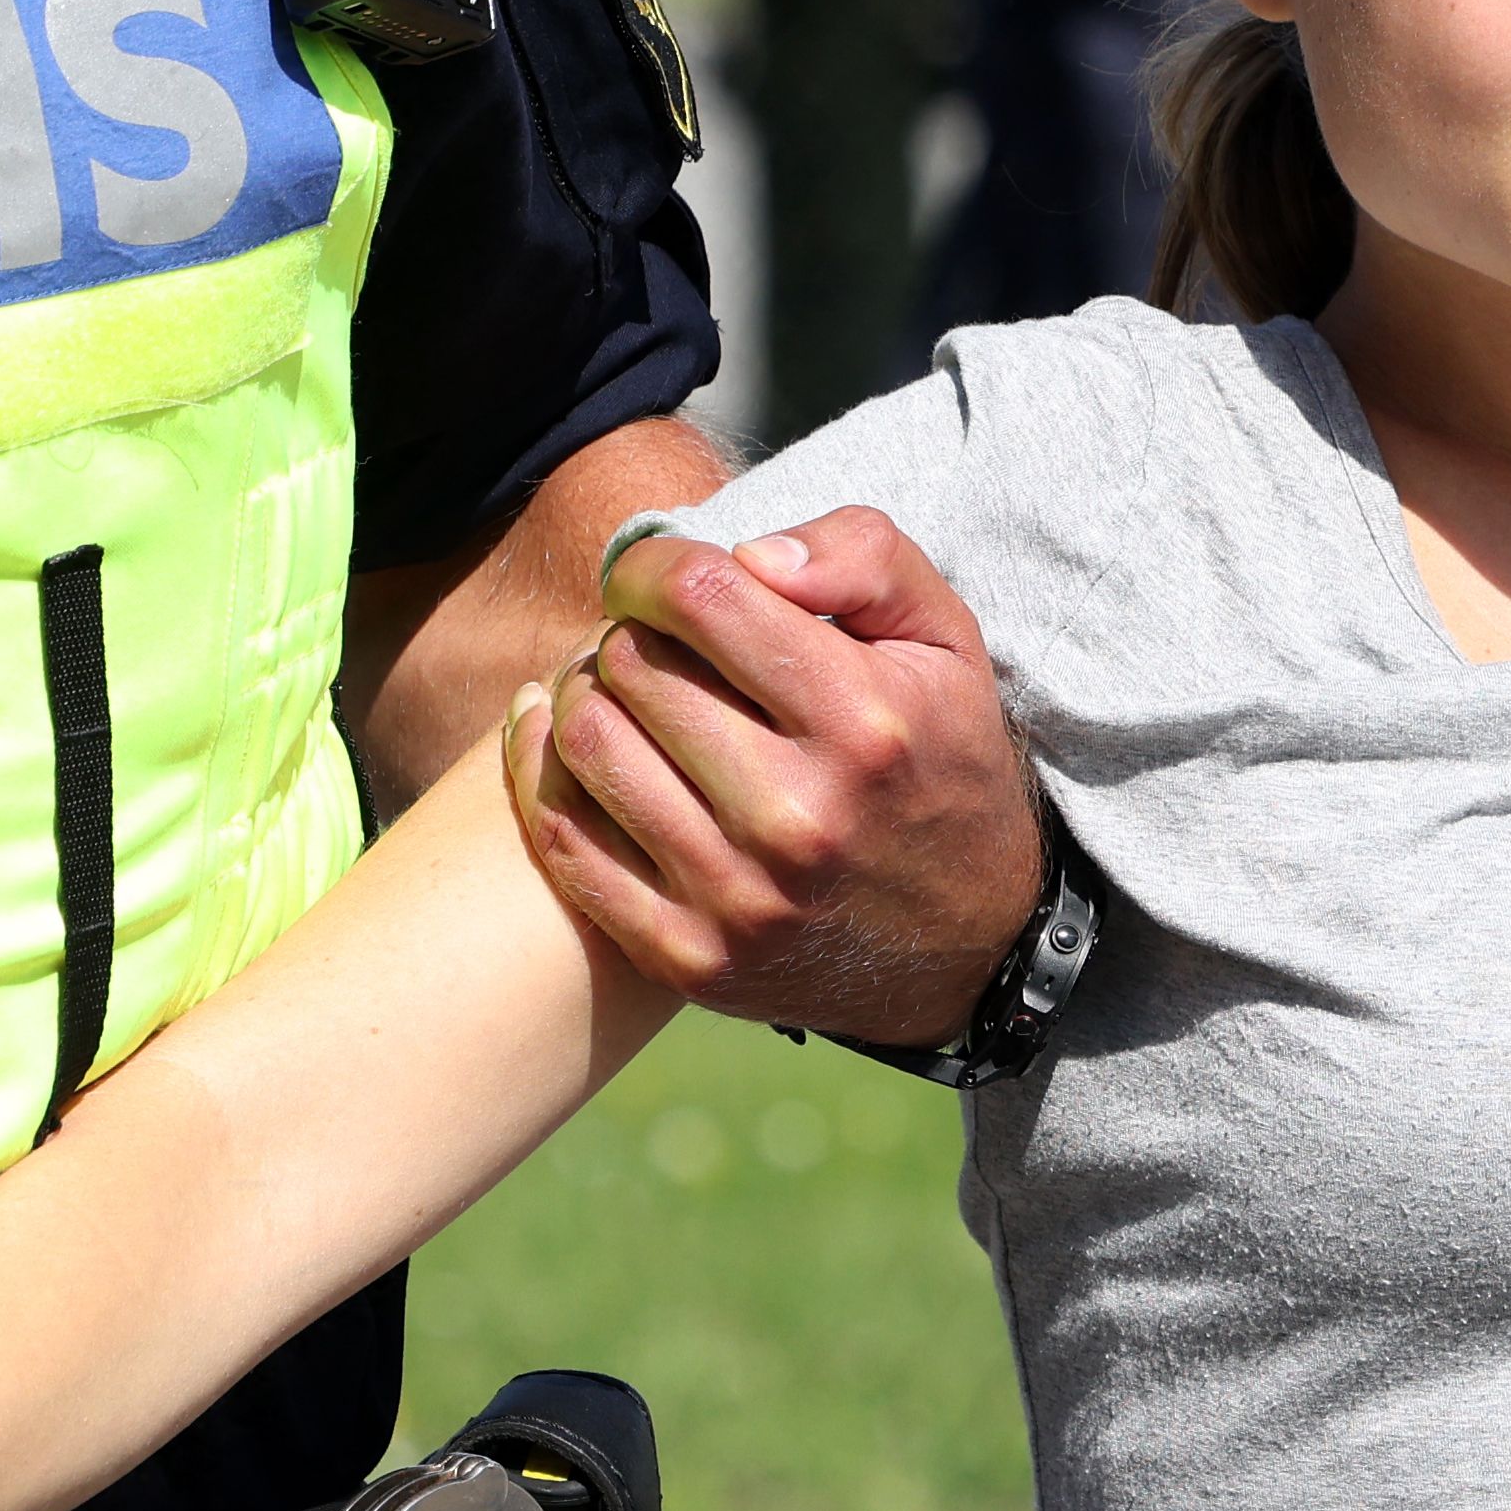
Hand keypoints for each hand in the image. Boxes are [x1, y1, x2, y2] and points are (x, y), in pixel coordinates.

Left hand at [503, 504, 1045, 1045]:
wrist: (970, 941)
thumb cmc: (940, 761)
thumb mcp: (945, 641)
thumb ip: (864, 558)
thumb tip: (750, 556)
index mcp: (862, 724)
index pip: (700, 596)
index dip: (655, 564)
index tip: (658, 576)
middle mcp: (796, 816)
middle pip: (633, 666)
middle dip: (631, 632)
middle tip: (654, 643)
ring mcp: (736, 896)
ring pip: (587, 743)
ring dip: (583, 694)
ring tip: (618, 690)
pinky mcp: (688, 954)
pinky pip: (565, 841)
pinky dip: (540, 772)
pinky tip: (558, 737)